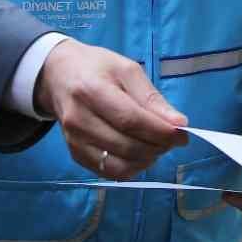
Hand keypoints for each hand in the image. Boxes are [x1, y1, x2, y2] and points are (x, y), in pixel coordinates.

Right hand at [33, 39, 188, 178]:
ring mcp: (75, 141)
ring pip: (119, 165)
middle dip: (158, 146)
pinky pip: (109, 173)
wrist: (58, 75)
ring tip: (157, 145)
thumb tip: (178, 124)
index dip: (160, 131)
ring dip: (147, 160)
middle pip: (126, 145)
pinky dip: (131, 168)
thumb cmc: (96, 67)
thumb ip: (151, 98)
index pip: (130, 120)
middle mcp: (79, 120)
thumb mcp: (127, 70)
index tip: (182, 133)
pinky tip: (140, 153)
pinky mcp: (75, 155)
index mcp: (91, 91)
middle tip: (173, 139)